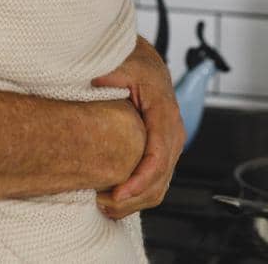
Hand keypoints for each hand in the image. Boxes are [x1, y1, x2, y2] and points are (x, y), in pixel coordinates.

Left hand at [93, 35, 183, 218]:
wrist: (145, 60)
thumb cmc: (133, 61)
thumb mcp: (120, 63)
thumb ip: (109, 76)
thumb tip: (94, 82)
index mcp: (164, 112)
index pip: (157, 157)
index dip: (138, 180)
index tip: (117, 194)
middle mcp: (173, 131)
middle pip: (161, 178)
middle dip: (134, 198)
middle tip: (103, 205)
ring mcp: (171, 142)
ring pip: (161, 184)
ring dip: (136, 201)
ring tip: (105, 206)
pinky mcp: (164, 148)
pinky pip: (157, 179)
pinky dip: (139, 194)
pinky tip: (115, 198)